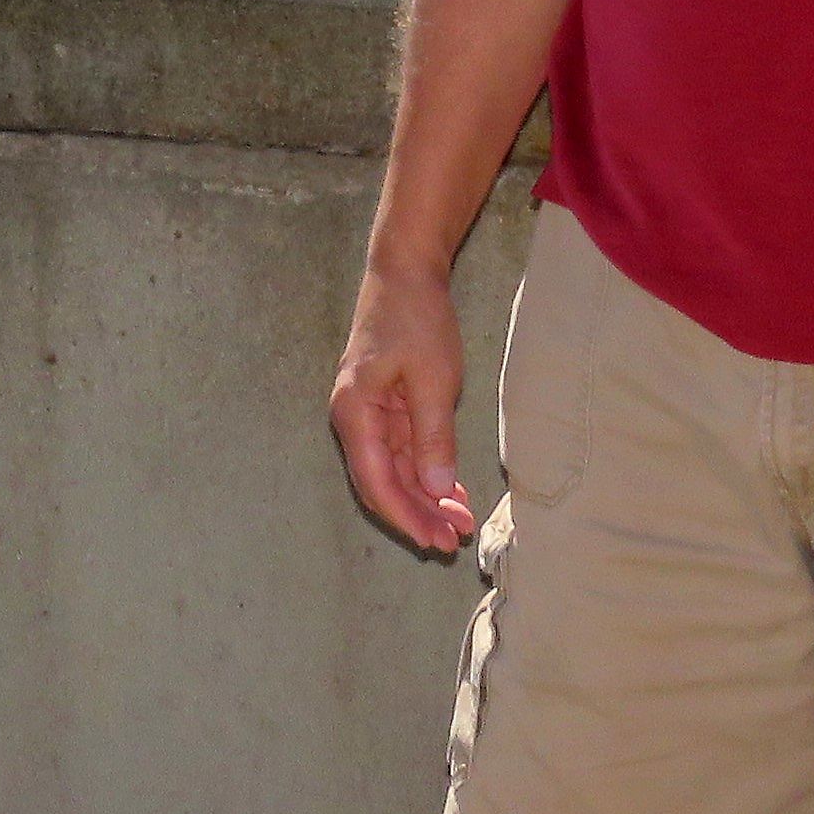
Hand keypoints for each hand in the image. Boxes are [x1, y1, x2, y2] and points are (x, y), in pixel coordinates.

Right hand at [329, 260, 479, 553]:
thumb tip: (437, 490)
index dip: (406, 515)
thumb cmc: (416, 318)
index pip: (376, 481)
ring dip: (425, 497)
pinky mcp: (385, 407)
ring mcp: (368, 414)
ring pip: (393, 471)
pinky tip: (452, 493)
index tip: (436, 539)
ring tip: (460, 522)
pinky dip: (426, 473)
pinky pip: (402, 452)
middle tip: (455, 540)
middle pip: (381, 482)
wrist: (405, 272)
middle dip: (418, 514)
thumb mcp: (433, 379)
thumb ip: (433, 438)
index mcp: (355, 412)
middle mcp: (354, 419)